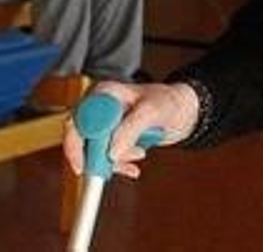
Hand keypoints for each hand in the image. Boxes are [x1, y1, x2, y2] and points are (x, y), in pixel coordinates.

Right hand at [62, 81, 199, 179]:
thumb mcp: (153, 111)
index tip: (85, 165)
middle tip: (119, 163)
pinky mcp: (112, 139)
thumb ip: (131, 129)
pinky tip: (133, 168)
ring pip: (92, 153)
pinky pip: (105, 159)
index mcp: (103, 94)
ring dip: (113, 162)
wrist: (186, 112)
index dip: (76, 145)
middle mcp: (99, 108)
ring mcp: (104, 125)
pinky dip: (118, 166)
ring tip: (138, 154)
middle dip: (100, 156)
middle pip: (81, 140)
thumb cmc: (170, 102)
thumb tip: (111, 152)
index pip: (77, 121)